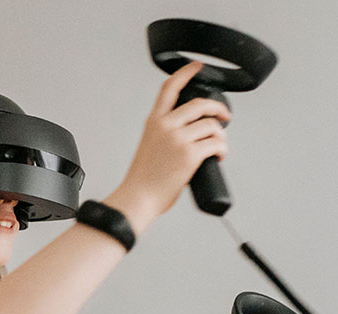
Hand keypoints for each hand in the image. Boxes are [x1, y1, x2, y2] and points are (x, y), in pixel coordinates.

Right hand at [104, 60, 230, 234]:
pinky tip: (218, 157)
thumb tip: (189, 136)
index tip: (197, 66)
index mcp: (154, 122)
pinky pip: (216, 144)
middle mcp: (166, 126)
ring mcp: (178, 139)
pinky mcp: (190, 155)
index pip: (170, 87)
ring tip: (219, 147)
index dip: (186, 72)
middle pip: (200, 103)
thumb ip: (165, 135)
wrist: (138, 198)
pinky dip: (222, 150)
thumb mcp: (149, 147)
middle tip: (224, 117)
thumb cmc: (142, 180)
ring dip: (221, 136)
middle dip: (217, 109)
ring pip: (212, 125)